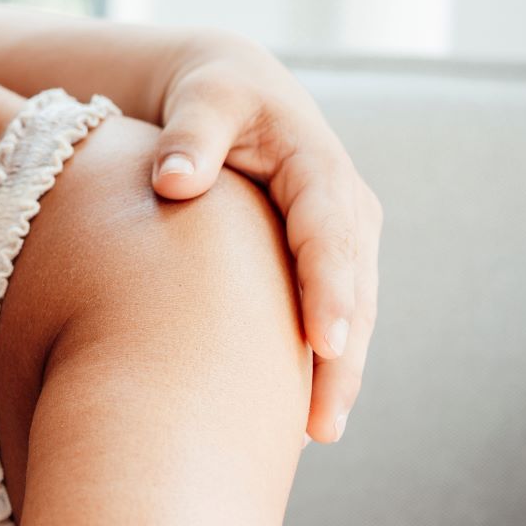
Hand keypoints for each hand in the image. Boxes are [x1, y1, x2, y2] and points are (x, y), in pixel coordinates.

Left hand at [148, 32, 380, 440]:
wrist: (232, 94)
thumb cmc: (211, 97)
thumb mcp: (204, 101)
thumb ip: (190, 137)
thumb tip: (172, 182)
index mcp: (319, 169)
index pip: (330, 236)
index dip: (329, 291)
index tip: (322, 344)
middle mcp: (345, 209)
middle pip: (352, 291)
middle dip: (343, 358)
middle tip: (321, 421)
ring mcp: (342, 240)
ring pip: (351, 316)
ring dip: (338, 374)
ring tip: (316, 432)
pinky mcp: (324, 263)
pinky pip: (330, 318)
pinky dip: (320, 364)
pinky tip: (297, 414)